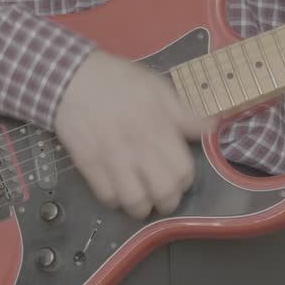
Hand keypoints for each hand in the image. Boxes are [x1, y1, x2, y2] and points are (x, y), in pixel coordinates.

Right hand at [54, 51, 213, 219]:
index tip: (179, 176)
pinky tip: (118, 189)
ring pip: (135, 202)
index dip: (185, 180)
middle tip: (163, 194)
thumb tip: (213, 128)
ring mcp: (111, 157)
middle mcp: (137, 146)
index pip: (183, 171)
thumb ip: (186, 112)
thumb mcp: (157, 88)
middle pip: (163, 192)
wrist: (71, 79)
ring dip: (142, 206)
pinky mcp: (88, 164)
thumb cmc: (118, 81)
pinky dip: (115, 200)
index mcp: (158, 126)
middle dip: (168, 201)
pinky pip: (107, 197)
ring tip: (141, 198)